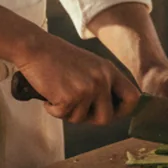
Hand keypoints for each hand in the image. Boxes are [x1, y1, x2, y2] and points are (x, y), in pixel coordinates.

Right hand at [14, 35, 142, 125]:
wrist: (35, 48)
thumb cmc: (57, 57)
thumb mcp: (89, 65)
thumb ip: (102, 82)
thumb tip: (109, 109)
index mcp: (109, 70)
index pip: (133, 97)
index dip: (124, 110)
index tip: (112, 113)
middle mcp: (102, 80)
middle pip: (106, 118)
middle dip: (90, 119)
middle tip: (76, 109)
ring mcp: (86, 89)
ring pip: (81, 119)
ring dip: (67, 112)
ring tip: (58, 93)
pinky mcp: (69, 97)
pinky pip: (63, 116)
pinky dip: (53, 109)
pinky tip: (49, 93)